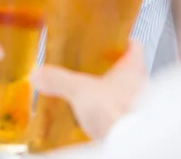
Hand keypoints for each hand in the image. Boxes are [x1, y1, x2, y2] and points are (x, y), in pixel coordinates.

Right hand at [32, 41, 146, 139]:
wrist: (128, 140)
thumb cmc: (117, 110)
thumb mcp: (79, 89)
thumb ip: (58, 80)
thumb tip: (40, 74)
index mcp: (133, 67)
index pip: (133, 46)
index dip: (122, 41)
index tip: (112, 41)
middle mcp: (141, 84)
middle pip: (129, 70)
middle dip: (111, 71)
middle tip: (96, 70)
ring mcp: (140, 105)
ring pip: (125, 93)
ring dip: (111, 94)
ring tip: (93, 97)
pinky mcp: (133, 124)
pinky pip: (121, 115)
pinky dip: (109, 115)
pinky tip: (96, 120)